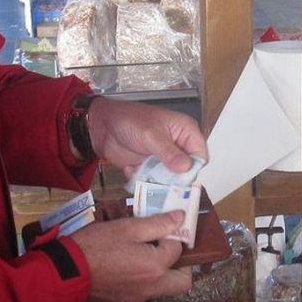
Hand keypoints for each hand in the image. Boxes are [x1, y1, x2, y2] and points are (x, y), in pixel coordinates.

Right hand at [71, 211, 191, 301]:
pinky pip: (143, 293)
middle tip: (166, 250)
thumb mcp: (127, 227)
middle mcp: (151, 288)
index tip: (159, 229)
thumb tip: (180, 218)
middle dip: (181, 266)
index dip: (172, 237)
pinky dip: (143, 281)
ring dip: (161, 274)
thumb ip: (158, 224)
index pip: (178, 250)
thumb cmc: (96, 245)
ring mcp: (137, 299)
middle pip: (182, 282)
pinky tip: (126, 267)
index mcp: (156, 268)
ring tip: (143, 255)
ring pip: (162, 289)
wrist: (65, 272)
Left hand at [87, 97, 206, 176]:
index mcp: (185, 132)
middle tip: (160, 181)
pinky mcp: (150, 167)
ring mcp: (163, 159)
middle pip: (187, 171)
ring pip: (170, 179)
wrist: (101, 125)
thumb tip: (186, 168)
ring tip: (142, 173)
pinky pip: (154, 181)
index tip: (180, 178)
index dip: (193, 169)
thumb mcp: (151, 134)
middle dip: (174, 179)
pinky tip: (132, 169)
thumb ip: (169, 152)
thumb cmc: (130, 120)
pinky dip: (143, 180)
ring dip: (157, 181)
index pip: (200, 156)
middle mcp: (178, 147)